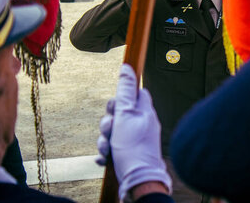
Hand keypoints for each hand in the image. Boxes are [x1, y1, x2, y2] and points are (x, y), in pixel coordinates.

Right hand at [96, 64, 171, 199]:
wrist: (139, 182)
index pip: (135, 94)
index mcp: (145, 112)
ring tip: (108, 149)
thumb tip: (127, 67)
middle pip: (119, 114)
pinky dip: (107, 154)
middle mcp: (142, 125)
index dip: (121, 98)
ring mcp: (136, 141)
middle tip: (110, 130)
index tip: (115, 105)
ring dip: (105, 140)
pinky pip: (113, 149)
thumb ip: (125, 91)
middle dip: (108, 122)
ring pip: (113, 133)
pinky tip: (105, 159)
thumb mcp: (126, 114)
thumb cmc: (133, 148)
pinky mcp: (130, 156)